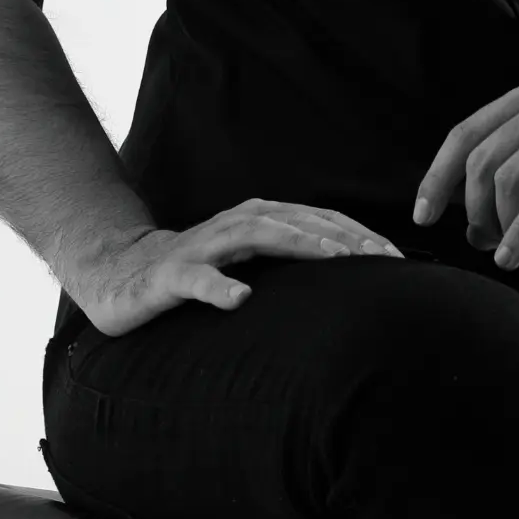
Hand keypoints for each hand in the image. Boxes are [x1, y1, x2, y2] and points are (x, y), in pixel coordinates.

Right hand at [55, 199, 405, 335]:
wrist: (119, 276)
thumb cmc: (195, 271)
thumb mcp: (249, 263)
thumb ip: (289, 261)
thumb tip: (351, 276)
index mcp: (256, 220)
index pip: (317, 221)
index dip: (358, 235)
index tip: (398, 258)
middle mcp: (233, 225)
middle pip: (296, 221)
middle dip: (342, 236)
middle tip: (381, 258)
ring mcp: (201, 247)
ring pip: (253, 235)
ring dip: (295, 243)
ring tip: (332, 259)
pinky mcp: (170, 275)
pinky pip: (195, 279)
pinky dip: (218, 286)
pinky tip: (239, 299)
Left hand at [413, 76, 518, 267]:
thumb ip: (514, 184)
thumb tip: (470, 227)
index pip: (465, 135)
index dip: (437, 178)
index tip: (423, 215)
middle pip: (482, 162)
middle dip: (474, 213)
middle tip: (485, 246)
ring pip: (508, 180)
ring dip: (502, 229)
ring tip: (514, 257)